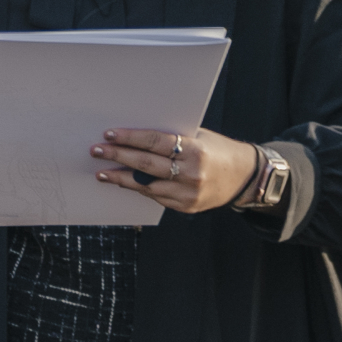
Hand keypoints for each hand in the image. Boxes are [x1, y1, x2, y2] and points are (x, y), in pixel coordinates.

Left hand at [90, 125, 259, 212]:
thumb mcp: (199, 137)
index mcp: (195, 150)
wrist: (245, 177)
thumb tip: (135, 135)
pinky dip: (137, 188)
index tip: (109, 134)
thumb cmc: (218, 150)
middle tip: (96, 151)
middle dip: (117, 156)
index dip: (130, 138)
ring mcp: (188, 193)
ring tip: (102, 172)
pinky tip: (122, 182)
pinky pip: (155, 196)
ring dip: (120, 178)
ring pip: (145, 185)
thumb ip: (171, 139)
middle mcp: (191, 173)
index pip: (154, 142)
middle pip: (145, 164)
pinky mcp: (185, 206)